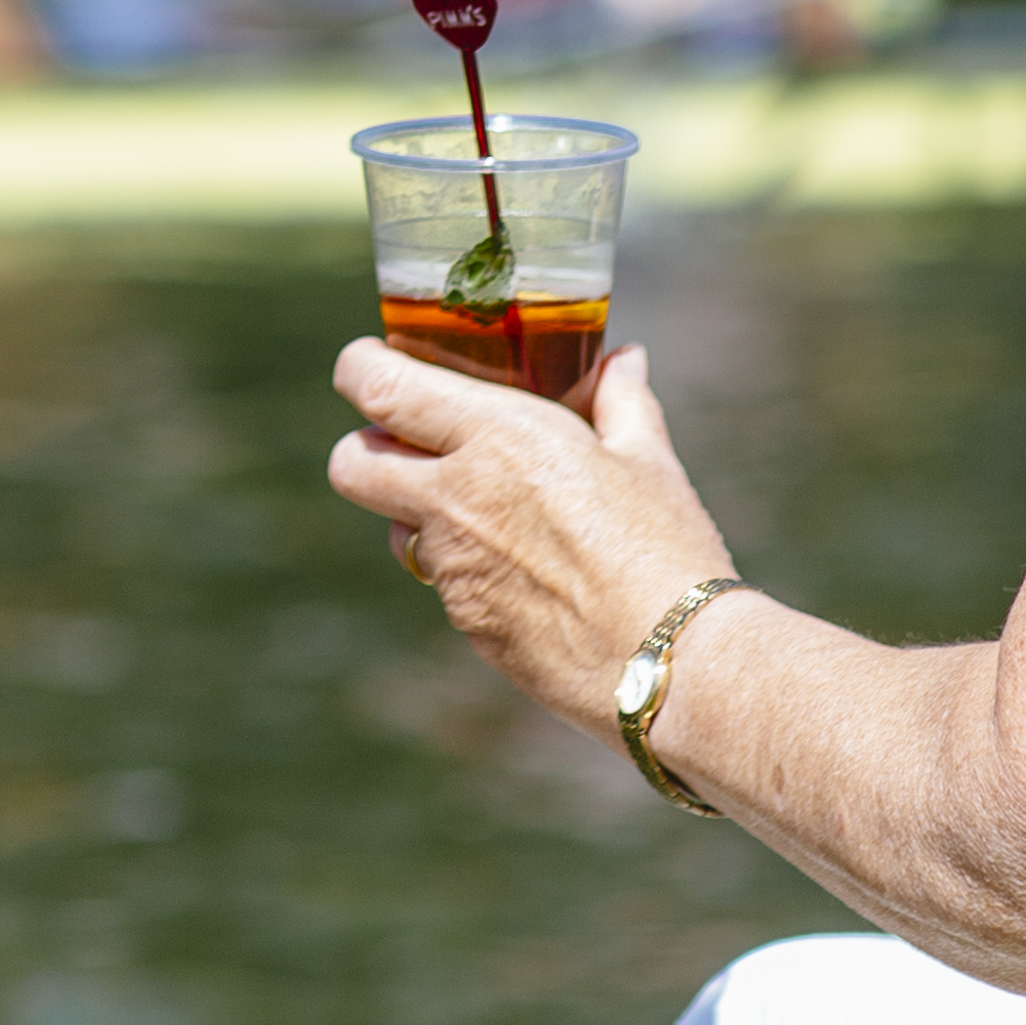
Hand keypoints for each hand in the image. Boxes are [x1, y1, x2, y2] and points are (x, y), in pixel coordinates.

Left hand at [326, 337, 739, 736]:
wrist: (675, 665)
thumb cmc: (666, 549)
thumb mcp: (647, 459)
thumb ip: (621, 400)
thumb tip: (625, 359)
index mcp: (497, 436)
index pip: (377, 386)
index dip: (361, 368)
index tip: (375, 362)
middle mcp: (457, 497)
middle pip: (350, 462)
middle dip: (365, 448)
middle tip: (412, 443)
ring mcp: (454, 567)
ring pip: (393, 528)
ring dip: (419, 514)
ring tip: (491, 511)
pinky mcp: (466, 622)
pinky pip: (441, 583)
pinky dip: (465, 568)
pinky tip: (525, 571)